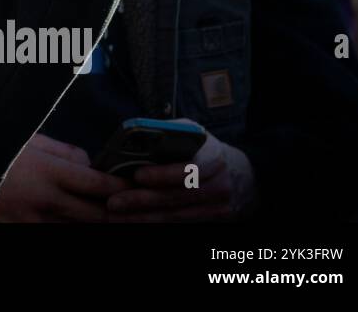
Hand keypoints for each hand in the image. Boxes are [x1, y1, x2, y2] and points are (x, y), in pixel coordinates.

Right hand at [0, 133, 130, 221]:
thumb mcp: (27, 139)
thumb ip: (61, 151)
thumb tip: (88, 162)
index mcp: (48, 172)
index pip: (97, 184)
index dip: (120, 186)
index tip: (134, 183)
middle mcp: (46, 201)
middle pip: (95, 214)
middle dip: (116, 211)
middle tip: (131, 205)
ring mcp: (34, 221)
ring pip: (78, 228)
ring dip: (94, 221)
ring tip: (107, 214)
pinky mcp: (23, 231)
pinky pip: (56, 232)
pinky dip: (69, 227)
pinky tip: (74, 219)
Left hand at [106, 122, 256, 220]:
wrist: (244, 175)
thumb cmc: (205, 149)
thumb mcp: (193, 133)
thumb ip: (168, 133)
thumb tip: (133, 137)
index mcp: (213, 157)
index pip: (188, 168)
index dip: (162, 174)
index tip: (137, 175)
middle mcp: (219, 184)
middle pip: (176, 196)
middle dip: (142, 200)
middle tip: (114, 203)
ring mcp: (218, 206)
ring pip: (176, 214)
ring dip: (143, 217)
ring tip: (116, 217)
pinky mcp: (213, 220)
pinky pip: (180, 223)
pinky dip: (156, 222)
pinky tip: (134, 222)